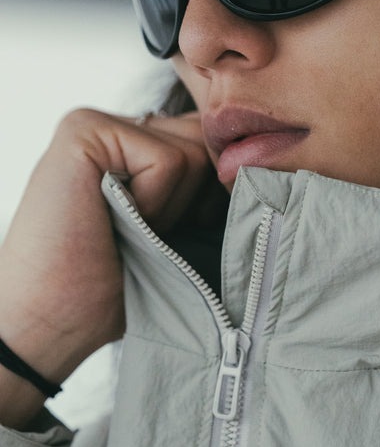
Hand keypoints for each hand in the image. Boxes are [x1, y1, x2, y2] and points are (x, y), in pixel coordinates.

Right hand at [0, 107, 217, 393]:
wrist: (49, 322)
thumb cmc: (113, 290)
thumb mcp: (176, 234)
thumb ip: (202, 191)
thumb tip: (262, 169)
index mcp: (133, 150)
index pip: (207, 146)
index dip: (210, 195)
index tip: (177, 234)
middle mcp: (116, 129)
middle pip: (208, 144)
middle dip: (197, 202)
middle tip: (150, 237)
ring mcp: (97, 124)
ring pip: (195, 153)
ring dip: (174, 209)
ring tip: (129, 232)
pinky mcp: (84, 131)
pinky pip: (168, 160)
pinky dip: (156, 205)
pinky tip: (116, 222)